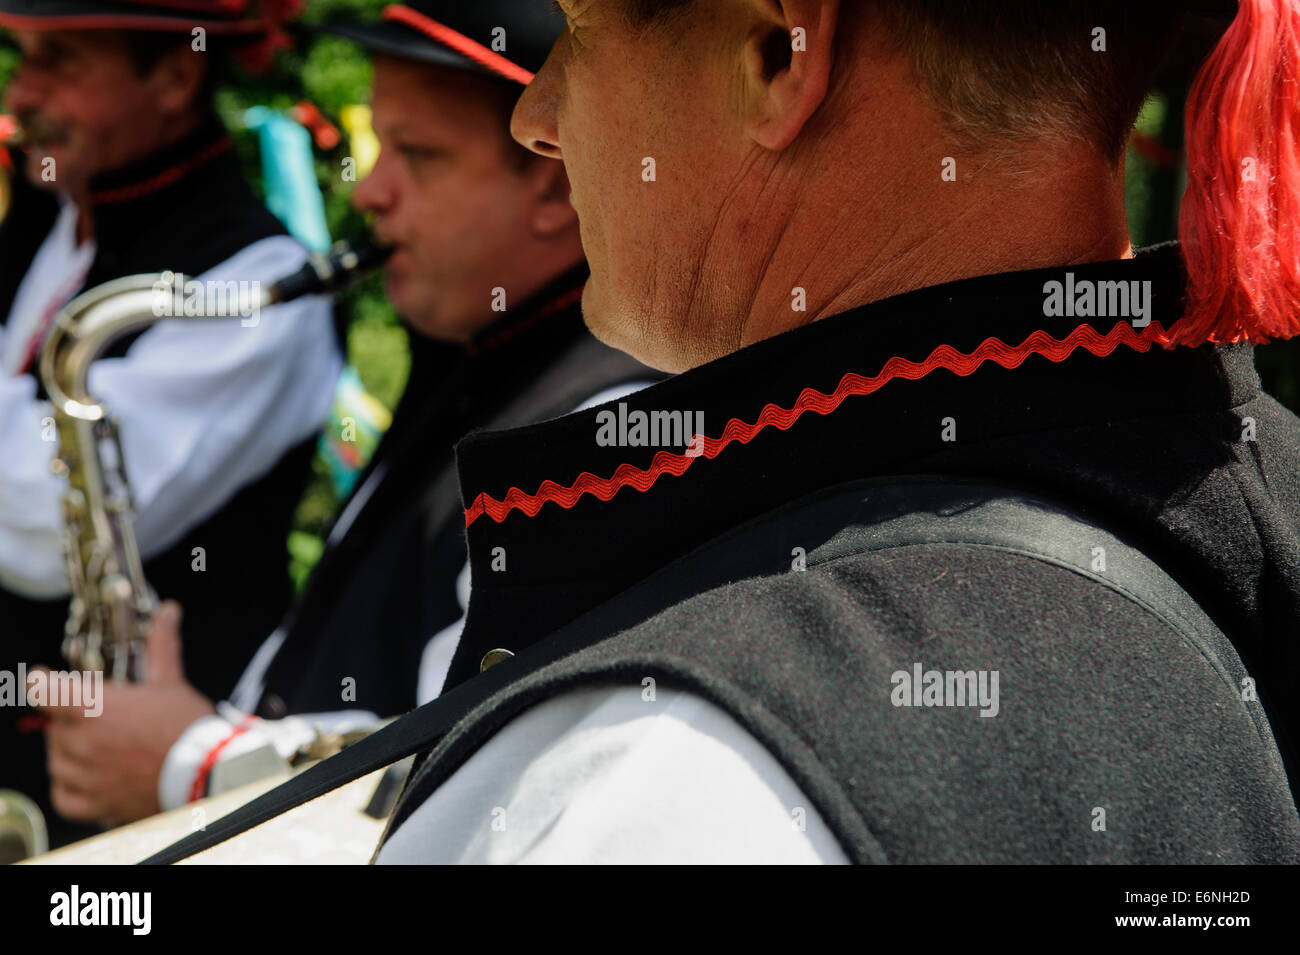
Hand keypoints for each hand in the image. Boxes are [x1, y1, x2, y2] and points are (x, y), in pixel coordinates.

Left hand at [38, 601, 216, 825]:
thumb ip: (160, 645)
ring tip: (98, 745)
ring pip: (56, 761)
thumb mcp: (170, 682)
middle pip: (53, 727)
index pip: (42, 691)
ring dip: (69, 751)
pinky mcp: (96, 803)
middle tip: (97, 717)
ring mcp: (86, 776)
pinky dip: (69, 786)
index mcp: (94, 708)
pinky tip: (88, 776)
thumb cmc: (187, 728)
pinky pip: (63, 795)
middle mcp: (82, 743)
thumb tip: (167, 611)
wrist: (205, 772)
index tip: (48, 680)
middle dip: (69, 719)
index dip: (43, 682)